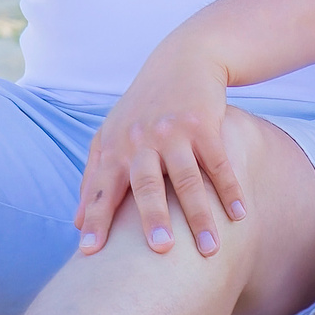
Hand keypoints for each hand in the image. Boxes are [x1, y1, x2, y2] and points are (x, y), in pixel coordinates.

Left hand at [75, 41, 247, 255]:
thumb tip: (75, 223)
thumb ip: (94, 177)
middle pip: (146, 185)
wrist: (183, 60)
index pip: (101, 188)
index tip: (89, 254)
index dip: (95, 219)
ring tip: (208, 248)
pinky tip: (239, 215)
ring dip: (200, 215)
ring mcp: (174, 131)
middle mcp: (141, 139)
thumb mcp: (111, 135)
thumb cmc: (142, 108)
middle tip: (160, 250)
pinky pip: (218, 162)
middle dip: (152, 218)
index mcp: (115, 146)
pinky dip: (229, 189)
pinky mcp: (204, 124)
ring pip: (187, 179)